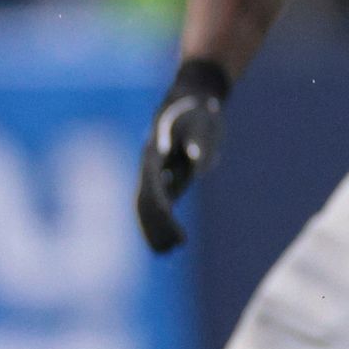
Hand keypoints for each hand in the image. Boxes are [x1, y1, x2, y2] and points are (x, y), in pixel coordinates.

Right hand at [133, 59, 230, 252]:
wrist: (192, 97)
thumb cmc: (198, 110)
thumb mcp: (202, 123)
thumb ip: (201, 144)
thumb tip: (200, 168)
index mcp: (153, 155)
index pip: (153, 192)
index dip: (163, 215)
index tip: (176, 235)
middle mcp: (149, 166)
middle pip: (145, 202)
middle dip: (154, 227)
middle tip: (169, 250)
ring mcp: (155, 171)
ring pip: (148, 204)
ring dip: (155, 228)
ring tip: (167, 251)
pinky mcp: (166, 174)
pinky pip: (159, 201)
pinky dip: (163, 219)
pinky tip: (171, 239)